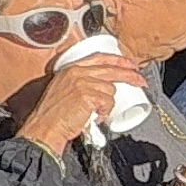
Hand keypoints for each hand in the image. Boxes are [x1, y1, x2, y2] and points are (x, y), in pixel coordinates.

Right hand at [14, 54, 140, 155]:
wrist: (45, 127)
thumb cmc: (52, 115)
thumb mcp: (62, 90)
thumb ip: (79, 83)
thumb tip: (102, 86)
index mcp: (70, 69)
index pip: (99, 58)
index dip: (117, 60)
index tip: (129, 64)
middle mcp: (76, 72)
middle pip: (111, 70)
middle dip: (130, 75)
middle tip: (140, 81)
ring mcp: (83, 82)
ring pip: (110, 90)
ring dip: (107, 104)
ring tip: (94, 113)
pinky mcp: (89, 95)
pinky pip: (108, 103)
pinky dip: (104, 112)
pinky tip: (93, 117)